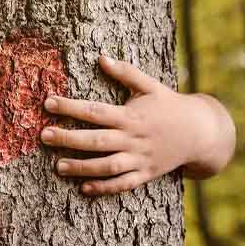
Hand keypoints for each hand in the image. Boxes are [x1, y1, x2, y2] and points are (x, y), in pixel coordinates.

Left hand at [40, 55, 235, 195]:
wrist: (200, 132)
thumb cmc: (170, 105)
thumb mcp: (150, 85)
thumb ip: (125, 72)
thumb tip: (101, 57)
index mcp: (131, 115)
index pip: (95, 111)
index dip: (70, 107)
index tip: (48, 102)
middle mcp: (133, 138)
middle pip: (96, 140)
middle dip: (69, 139)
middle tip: (44, 136)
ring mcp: (140, 159)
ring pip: (107, 166)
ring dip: (82, 167)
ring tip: (58, 166)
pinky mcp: (145, 174)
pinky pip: (123, 184)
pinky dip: (104, 188)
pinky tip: (84, 188)